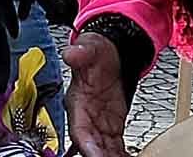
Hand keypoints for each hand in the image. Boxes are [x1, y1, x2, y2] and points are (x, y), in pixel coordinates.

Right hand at [64, 33, 129, 156]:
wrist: (109, 55)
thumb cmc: (97, 52)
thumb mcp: (90, 47)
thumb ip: (81, 51)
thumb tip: (71, 53)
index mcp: (76, 101)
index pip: (78, 129)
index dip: (86, 145)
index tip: (94, 155)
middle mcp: (85, 116)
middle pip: (91, 145)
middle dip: (100, 156)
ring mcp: (98, 123)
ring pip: (103, 149)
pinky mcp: (111, 127)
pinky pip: (115, 147)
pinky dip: (121, 155)